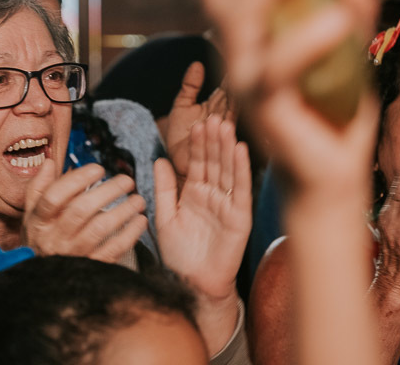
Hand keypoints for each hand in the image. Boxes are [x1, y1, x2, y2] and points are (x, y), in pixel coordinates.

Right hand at [22, 159, 147, 262]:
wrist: (43, 282)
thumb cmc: (41, 238)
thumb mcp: (31, 214)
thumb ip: (39, 187)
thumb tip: (50, 162)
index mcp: (40, 220)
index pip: (54, 197)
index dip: (76, 180)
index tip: (98, 168)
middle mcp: (55, 237)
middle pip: (80, 210)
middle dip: (107, 192)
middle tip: (126, 181)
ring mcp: (73, 254)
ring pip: (100, 229)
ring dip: (122, 212)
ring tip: (138, 199)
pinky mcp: (91, 267)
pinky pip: (113, 250)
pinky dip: (130, 234)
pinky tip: (140, 221)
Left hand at [156, 115, 250, 298]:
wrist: (192, 283)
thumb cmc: (180, 255)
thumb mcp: (165, 217)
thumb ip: (164, 189)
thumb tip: (158, 160)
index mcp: (195, 193)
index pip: (197, 162)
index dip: (197, 144)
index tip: (195, 123)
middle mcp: (213, 195)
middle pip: (214, 162)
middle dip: (213, 140)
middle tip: (213, 116)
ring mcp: (227, 205)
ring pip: (227, 170)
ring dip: (227, 148)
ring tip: (225, 125)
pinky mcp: (240, 217)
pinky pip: (240, 190)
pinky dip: (241, 170)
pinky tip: (240, 151)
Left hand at [164, 61, 232, 177]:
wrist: (174, 161)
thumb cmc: (179, 137)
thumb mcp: (181, 106)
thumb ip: (189, 86)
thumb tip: (197, 64)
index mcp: (215, 106)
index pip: (226, 89)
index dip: (230, 76)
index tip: (237, 59)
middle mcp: (222, 118)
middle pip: (233, 101)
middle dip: (238, 87)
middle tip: (244, 73)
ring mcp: (221, 133)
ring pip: (231, 117)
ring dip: (234, 106)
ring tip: (237, 90)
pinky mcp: (217, 148)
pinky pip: (222, 138)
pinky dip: (226, 130)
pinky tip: (227, 121)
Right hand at [201, 0, 378, 192]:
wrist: (330, 178)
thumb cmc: (333, 116)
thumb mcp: (346, 55)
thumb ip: (349, 17)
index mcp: (248, 40)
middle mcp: (238, 56)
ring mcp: (248, 83)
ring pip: (236, 21)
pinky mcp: (269, 110)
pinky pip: (276, 67)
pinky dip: (305, 38)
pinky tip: (337, 19)